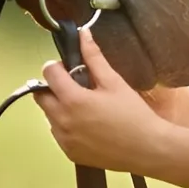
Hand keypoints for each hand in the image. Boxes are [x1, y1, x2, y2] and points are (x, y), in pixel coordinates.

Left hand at [32, 27, 177, 173]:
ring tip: (86, 107)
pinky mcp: (70, 153)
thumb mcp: (113, 81)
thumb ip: (94, 57)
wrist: (147, 149)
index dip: (58, 66)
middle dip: (54, 87)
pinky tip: (88, 124)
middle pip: (41, 96)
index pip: (47, 73)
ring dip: (59, 106)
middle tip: (77, 86)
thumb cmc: (132, 113)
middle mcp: (61, 121)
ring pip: (49, 116)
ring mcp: (64, 140)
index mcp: (72, 100)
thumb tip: (83, 33)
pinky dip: (66, 125)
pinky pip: (58, 133)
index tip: (72, 68)